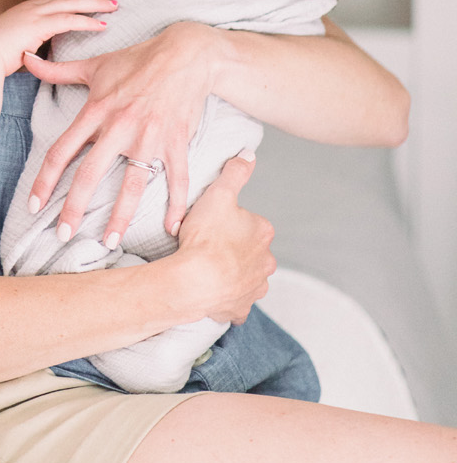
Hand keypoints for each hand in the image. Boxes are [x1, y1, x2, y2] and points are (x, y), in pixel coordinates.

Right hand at [0, 0, 119, 76]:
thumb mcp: (16, 41)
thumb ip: (30, 38)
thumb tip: (38, 44)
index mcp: (28, 8)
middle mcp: (33, 7)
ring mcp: (34, 14)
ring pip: (72, 3)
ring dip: (96, 3)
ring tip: (115, 3)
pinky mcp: (37, 26)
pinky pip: (68, 21)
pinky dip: (87, 22)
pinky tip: (103, 25)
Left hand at [22, 21, 214, 242]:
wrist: (186, 53)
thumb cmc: (137, 59)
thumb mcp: (95, 64)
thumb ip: (57, 70)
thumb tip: (25, 58)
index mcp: (96, 110)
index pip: (62, 151)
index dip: (45, 180)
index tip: (34, 207)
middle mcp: (120, 126)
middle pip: (90, 173)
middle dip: (74, 208)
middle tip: (64, 235)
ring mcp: (150, 136)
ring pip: (132, 183)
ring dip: (120, 216)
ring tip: (109, 242)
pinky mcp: (177, 142)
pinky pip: (178, 178)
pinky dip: (178, 205)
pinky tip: (173, 229)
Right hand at [174, 152, 275, 322]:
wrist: (195, 281)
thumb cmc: (206, 237)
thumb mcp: (218, 194)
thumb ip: (235, 173)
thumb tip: (249, 155)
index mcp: (263, 232)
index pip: (250, 222)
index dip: (229, 221)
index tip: (212, 224)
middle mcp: (266, 261)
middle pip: (251, 250)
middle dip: (235, 249)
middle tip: (208, 245)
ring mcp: (255, 287)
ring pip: (248, 276)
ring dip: (233, 273)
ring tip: (208, 268)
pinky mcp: (241, 307)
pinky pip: (237, 302)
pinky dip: (228, 298)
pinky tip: (214, 292)